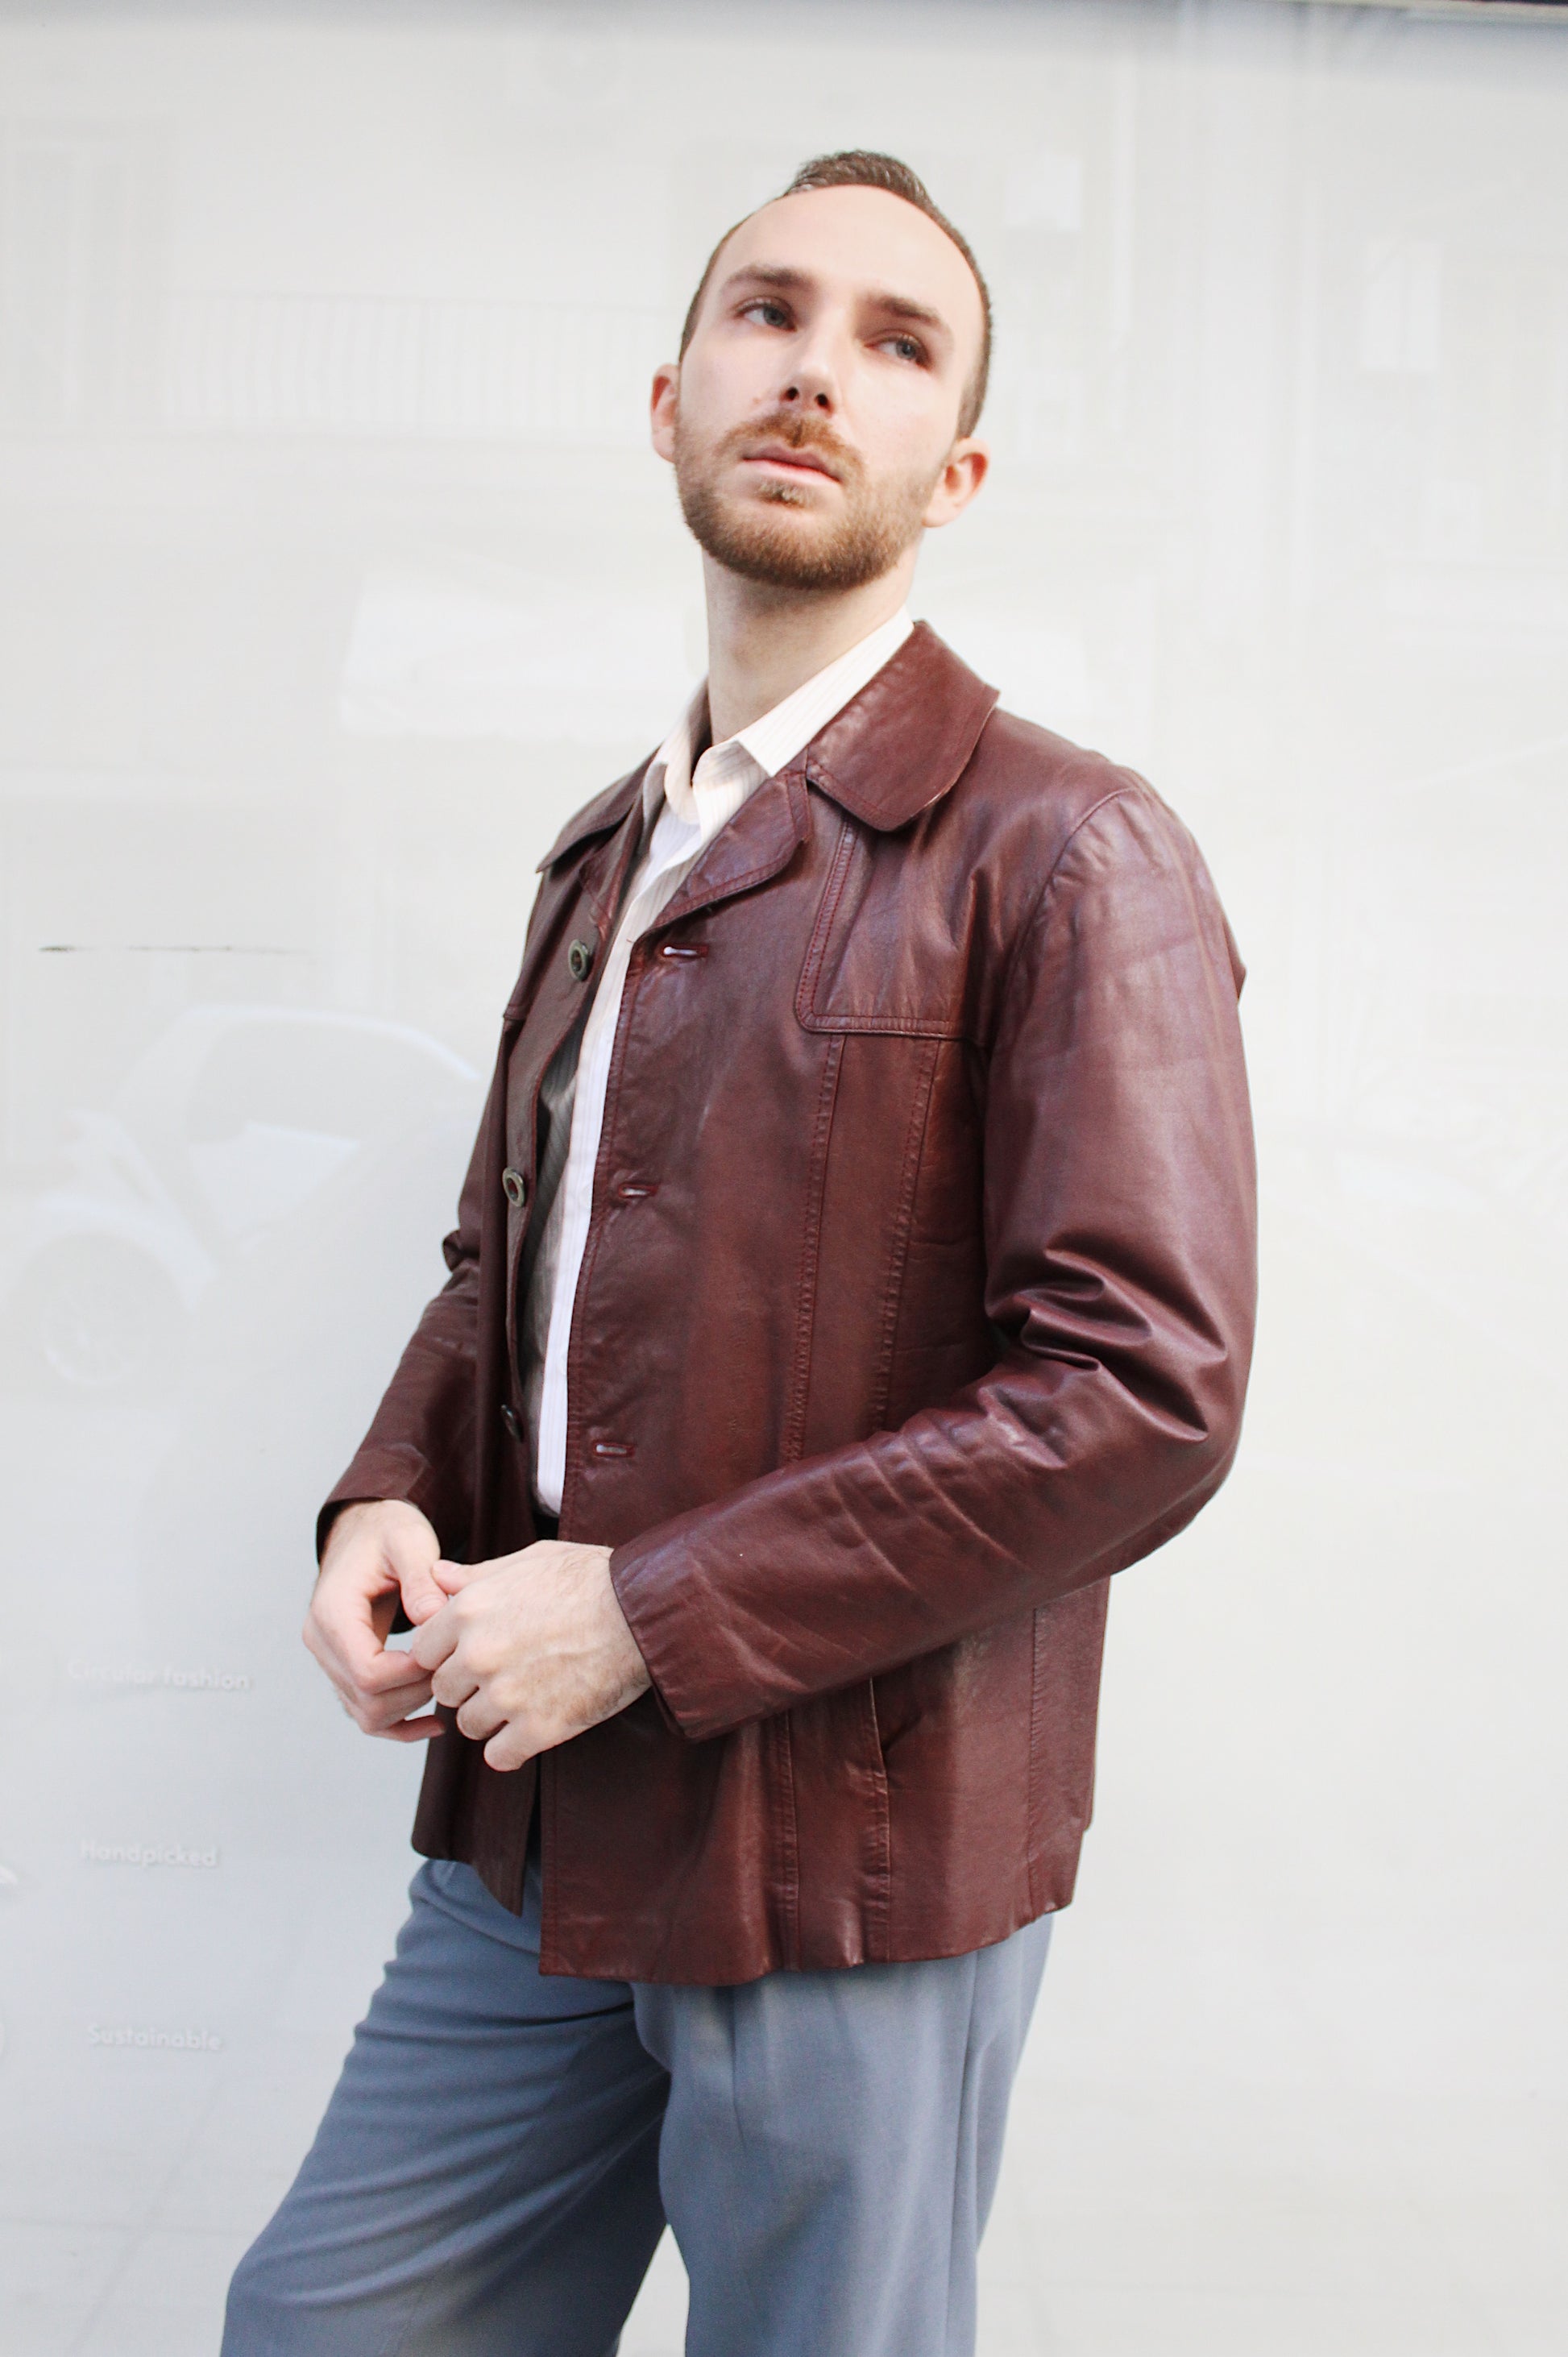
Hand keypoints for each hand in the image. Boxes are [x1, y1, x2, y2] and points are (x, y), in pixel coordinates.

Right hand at [304, 1498, 448, 1743]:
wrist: (367, 1532)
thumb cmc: (388, 1533)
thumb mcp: (409, 1541)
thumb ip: (421, 1578)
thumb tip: (432, 1617)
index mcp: (332, 1612)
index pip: (367, 1671)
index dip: (412, 1673)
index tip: (447, 1654)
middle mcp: (322, 1642)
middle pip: (367, 1700)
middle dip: (417, 1691)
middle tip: (455, 1666)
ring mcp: (330, 1661)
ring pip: (367, 1715)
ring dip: (411, 1708)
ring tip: (448, 1681)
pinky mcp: (345, 1671)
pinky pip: (367, 1715)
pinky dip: (400, 1725)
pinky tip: (434, 1721)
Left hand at [410, 1540, 650, 1771]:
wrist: (646, 1610)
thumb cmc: (590, 1578)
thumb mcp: (528, 1561)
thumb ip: (474, 1575)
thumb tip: (435, 1575)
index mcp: (468, 1610)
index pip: (421, 1652)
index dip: (446, 1654)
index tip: (474, 1653)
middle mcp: (478, 1654)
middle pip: (444, 1691)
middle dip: (468, 1686)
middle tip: (505, 1675)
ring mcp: (507, 1694)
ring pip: (469, 1725)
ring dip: (491, 1718)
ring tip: (525, 1698)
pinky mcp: (539, 1727)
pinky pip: (499, 1756)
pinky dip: (512, 1749)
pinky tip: (533, 1729)